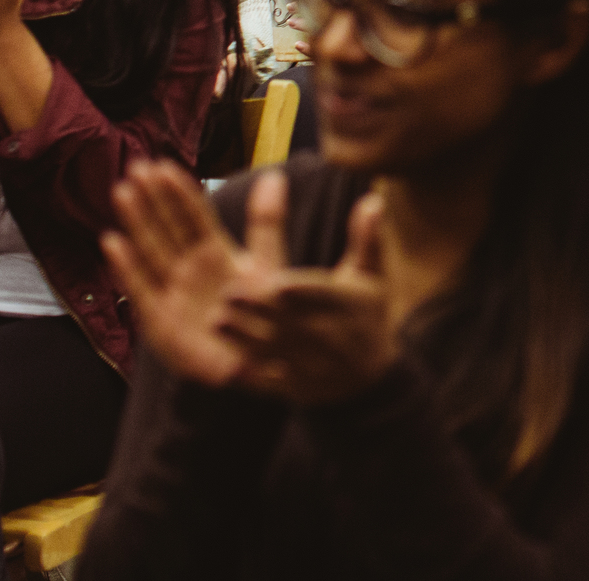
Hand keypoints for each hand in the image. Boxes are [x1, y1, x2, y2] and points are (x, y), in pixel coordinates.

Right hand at [104, 159, 265, 387]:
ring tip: (123, 191)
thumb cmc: (264, 316)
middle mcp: (188, 271)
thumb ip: (267, 222)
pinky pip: (142, 290)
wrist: (262, 365)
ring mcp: (172, 295)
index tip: (163, 164)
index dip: (178, 192)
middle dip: (151, 199)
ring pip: (151, 251)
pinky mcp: (161, 323)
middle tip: (136, 166)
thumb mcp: (269, 264)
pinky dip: (128, 267)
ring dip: (136, 222)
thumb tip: (274, 175)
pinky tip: (112, 242)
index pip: (193, 217)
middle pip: (167, 228)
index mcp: (214, 255)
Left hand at [220, 176, 394, 406]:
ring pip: (276, 352)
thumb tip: (371, 199)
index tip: (278, 282)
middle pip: (293, 323)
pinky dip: (250, 377)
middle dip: (261, 311)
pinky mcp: (295, 388)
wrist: (368, 379)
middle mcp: (332, 337)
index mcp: (349, 306)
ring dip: (245, 338)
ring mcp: (313, 366)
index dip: (302, 291)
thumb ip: (367, 239)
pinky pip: (270, 383)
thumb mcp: (372, 276)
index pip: (324, 296)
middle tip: (228, 293)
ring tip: (217, 321)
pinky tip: (226, 364)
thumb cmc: (366, 315)